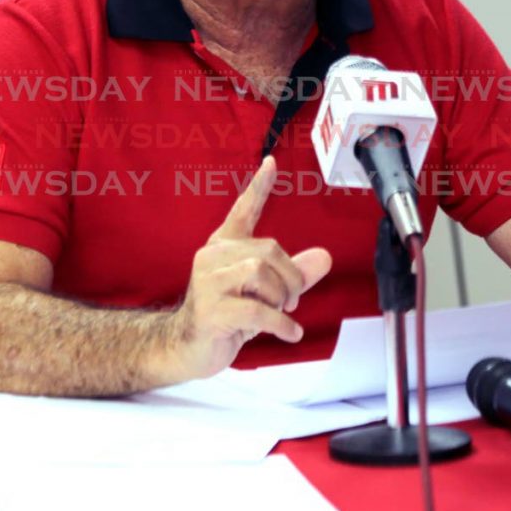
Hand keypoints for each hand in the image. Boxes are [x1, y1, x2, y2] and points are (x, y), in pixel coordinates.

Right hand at [168, 156, 331, 378]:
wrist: (186, 348)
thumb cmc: (227, 315)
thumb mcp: (265, 293)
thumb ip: (294, 273)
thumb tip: (325, 258)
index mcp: (224, 246)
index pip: (243, 210)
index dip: (259, 187)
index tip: (271, 162)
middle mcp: (213, 257)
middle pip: (268, 250)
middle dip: (290, 278)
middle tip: (292, 301)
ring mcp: (208, 282)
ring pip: (260, 274)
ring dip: (281, 298)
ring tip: (281, 314)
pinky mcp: (211, 310)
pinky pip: (257, 310)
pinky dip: (281, 323)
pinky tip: (290, 333)